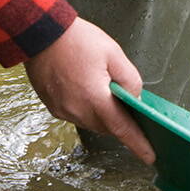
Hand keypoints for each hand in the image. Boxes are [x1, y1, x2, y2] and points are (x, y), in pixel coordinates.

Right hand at [23, 18, 155, 163]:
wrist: (39, 33)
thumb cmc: (76, 40)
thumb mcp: (113, 53)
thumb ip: (129, 79)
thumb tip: (134, 98)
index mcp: (95, 98)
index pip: (122, 129)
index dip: (138, 144)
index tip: (150, 157)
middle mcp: (77, 110)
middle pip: (107, 127)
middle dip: (119, 119)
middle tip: (125, 102)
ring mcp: (63, 110)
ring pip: (91, 123)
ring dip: (101, 114)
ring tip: (102, 89)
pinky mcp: (53, 107)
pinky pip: (76, 115)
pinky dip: (86, 108)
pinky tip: (85, 89)